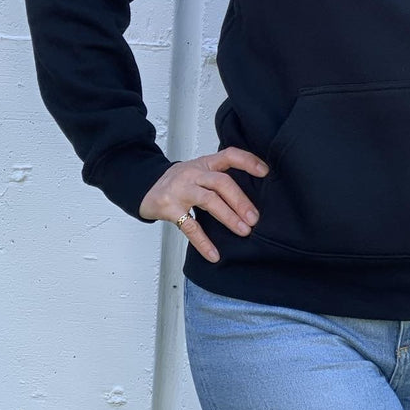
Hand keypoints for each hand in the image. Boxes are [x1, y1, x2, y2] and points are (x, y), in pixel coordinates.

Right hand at [139, 147, 268, 263]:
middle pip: (221, 182)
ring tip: (244, 230)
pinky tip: (214, 254)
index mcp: (204, 164)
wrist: (144, 188)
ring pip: (209, 201)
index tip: (265, 172)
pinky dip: (203, 242)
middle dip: (241, 200)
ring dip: (229, 217)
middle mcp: (192, 174)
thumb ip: (218, 178)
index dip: (248, 161)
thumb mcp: (197, 172)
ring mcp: (180, 190)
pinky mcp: (169, 208)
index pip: (229, 155)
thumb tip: (250, 199)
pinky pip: (190, 227)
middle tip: (255, 218)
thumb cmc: (178, 182)